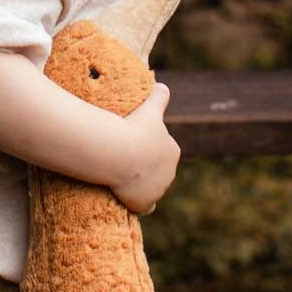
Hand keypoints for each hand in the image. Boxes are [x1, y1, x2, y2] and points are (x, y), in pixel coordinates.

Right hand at [109, 79, 180, 214]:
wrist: (119, 153)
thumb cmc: (133, 128)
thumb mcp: (148, 107)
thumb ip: (159, 96)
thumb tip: (162, 84)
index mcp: (172, 150)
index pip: (163, 150)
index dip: (146, 147)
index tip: (130, 144)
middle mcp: (169, 172)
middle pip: (157, 170)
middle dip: (144, 167)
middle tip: (122, 159)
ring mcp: (158, 189)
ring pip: (151, 187)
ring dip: (140, 184)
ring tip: (120, 177)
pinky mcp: (145, 203)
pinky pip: (146, 207)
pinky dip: (140, 204)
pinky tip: (130, 200)